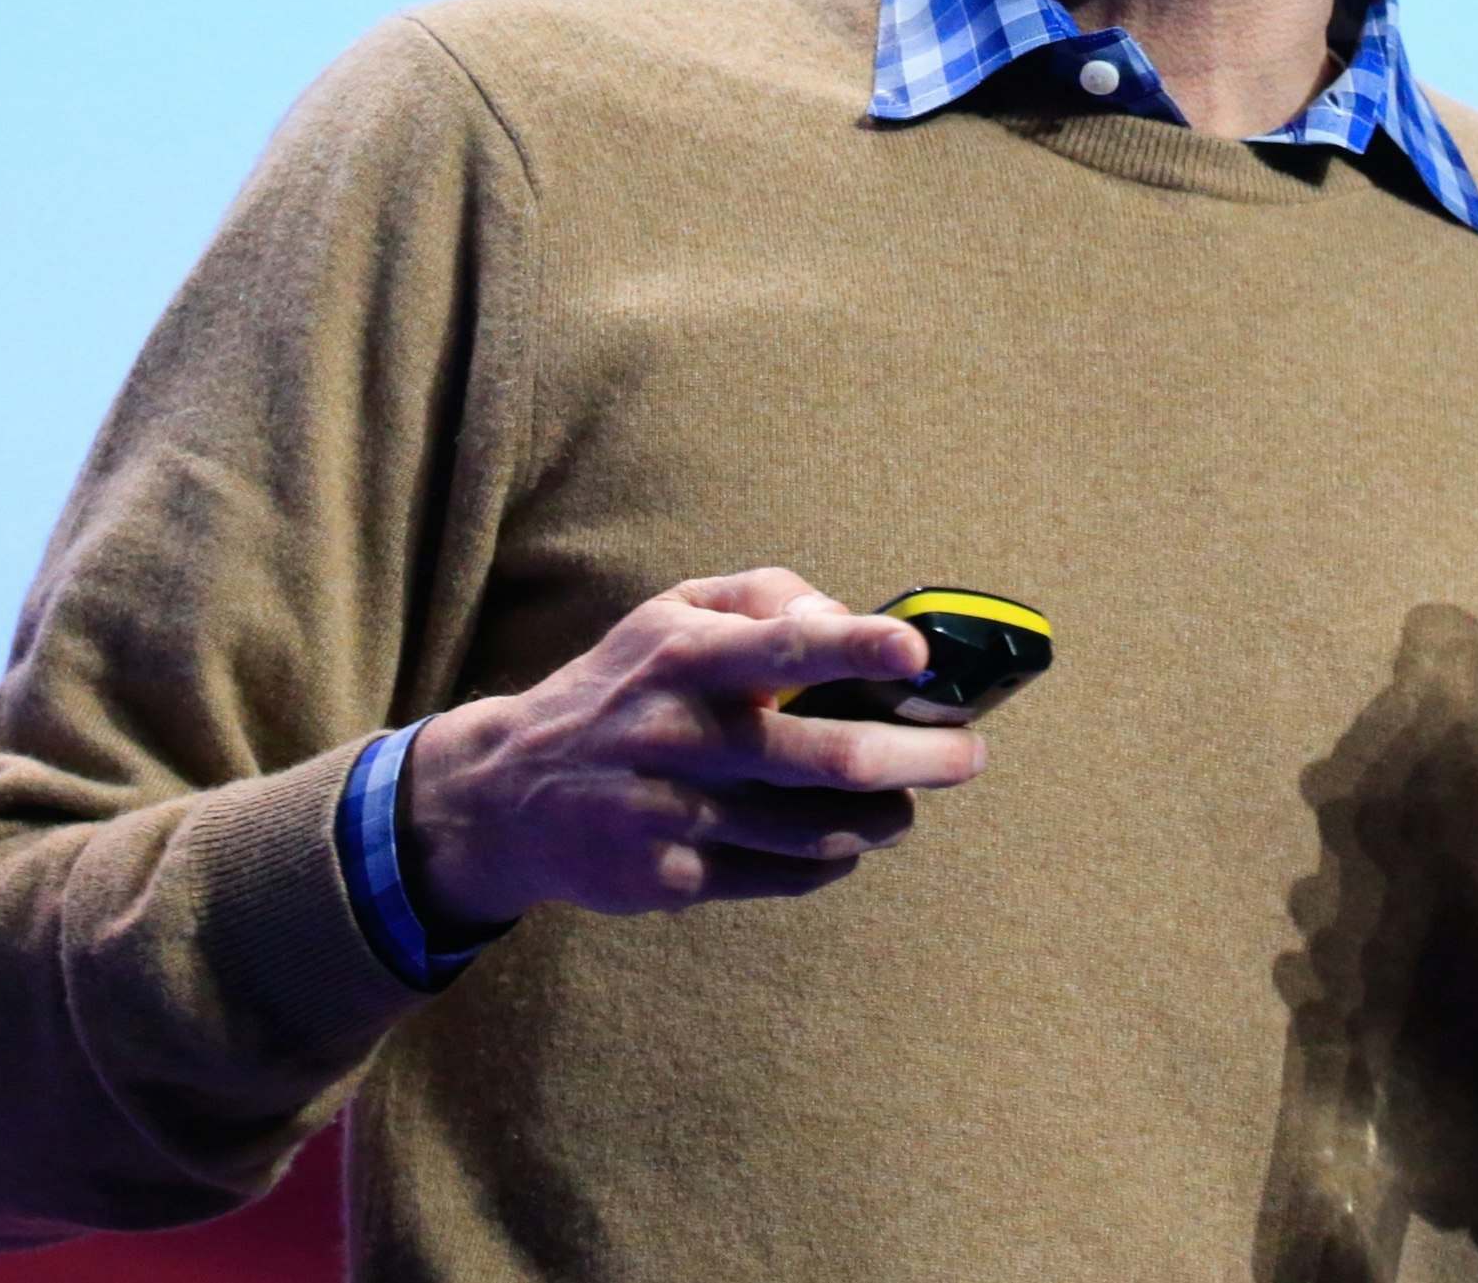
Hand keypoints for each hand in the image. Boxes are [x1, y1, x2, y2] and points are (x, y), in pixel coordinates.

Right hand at [397, 569, 988, 922]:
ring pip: (817, 831)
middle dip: (918, 759)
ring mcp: (674, 816)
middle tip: (968, 755)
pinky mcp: (670, 880)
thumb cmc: (623, 689)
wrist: (509, 793)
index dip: (856, 648)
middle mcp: (680, 736)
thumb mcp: (672, 614)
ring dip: (884, 817)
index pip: (781, 646)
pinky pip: (782, 876)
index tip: (916, 654)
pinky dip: (830, 860)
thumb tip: (848, 620)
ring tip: (907, 803)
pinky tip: (844, 839)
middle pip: (826, 760)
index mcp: (685, 658)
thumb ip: (766, 598)